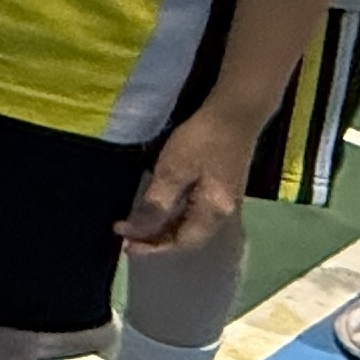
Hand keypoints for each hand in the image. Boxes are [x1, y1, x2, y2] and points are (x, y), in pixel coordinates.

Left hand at [120, 116, 256, 255]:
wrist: (235, 113)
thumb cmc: (203, 140)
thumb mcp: (173, 170)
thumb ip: (156, 204)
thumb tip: (136, 231)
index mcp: (214, 212)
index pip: (182, 242)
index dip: (153, 246)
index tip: (124, 244)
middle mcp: (224, 213)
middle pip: (188, 238)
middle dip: (157, 241)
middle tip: (127, 237)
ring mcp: (225, 202)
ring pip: (191, 226)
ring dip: (164, 230)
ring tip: (138, 228)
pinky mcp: (221, 189)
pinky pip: (195, 213)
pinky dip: (174, 217)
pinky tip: (160, 210)